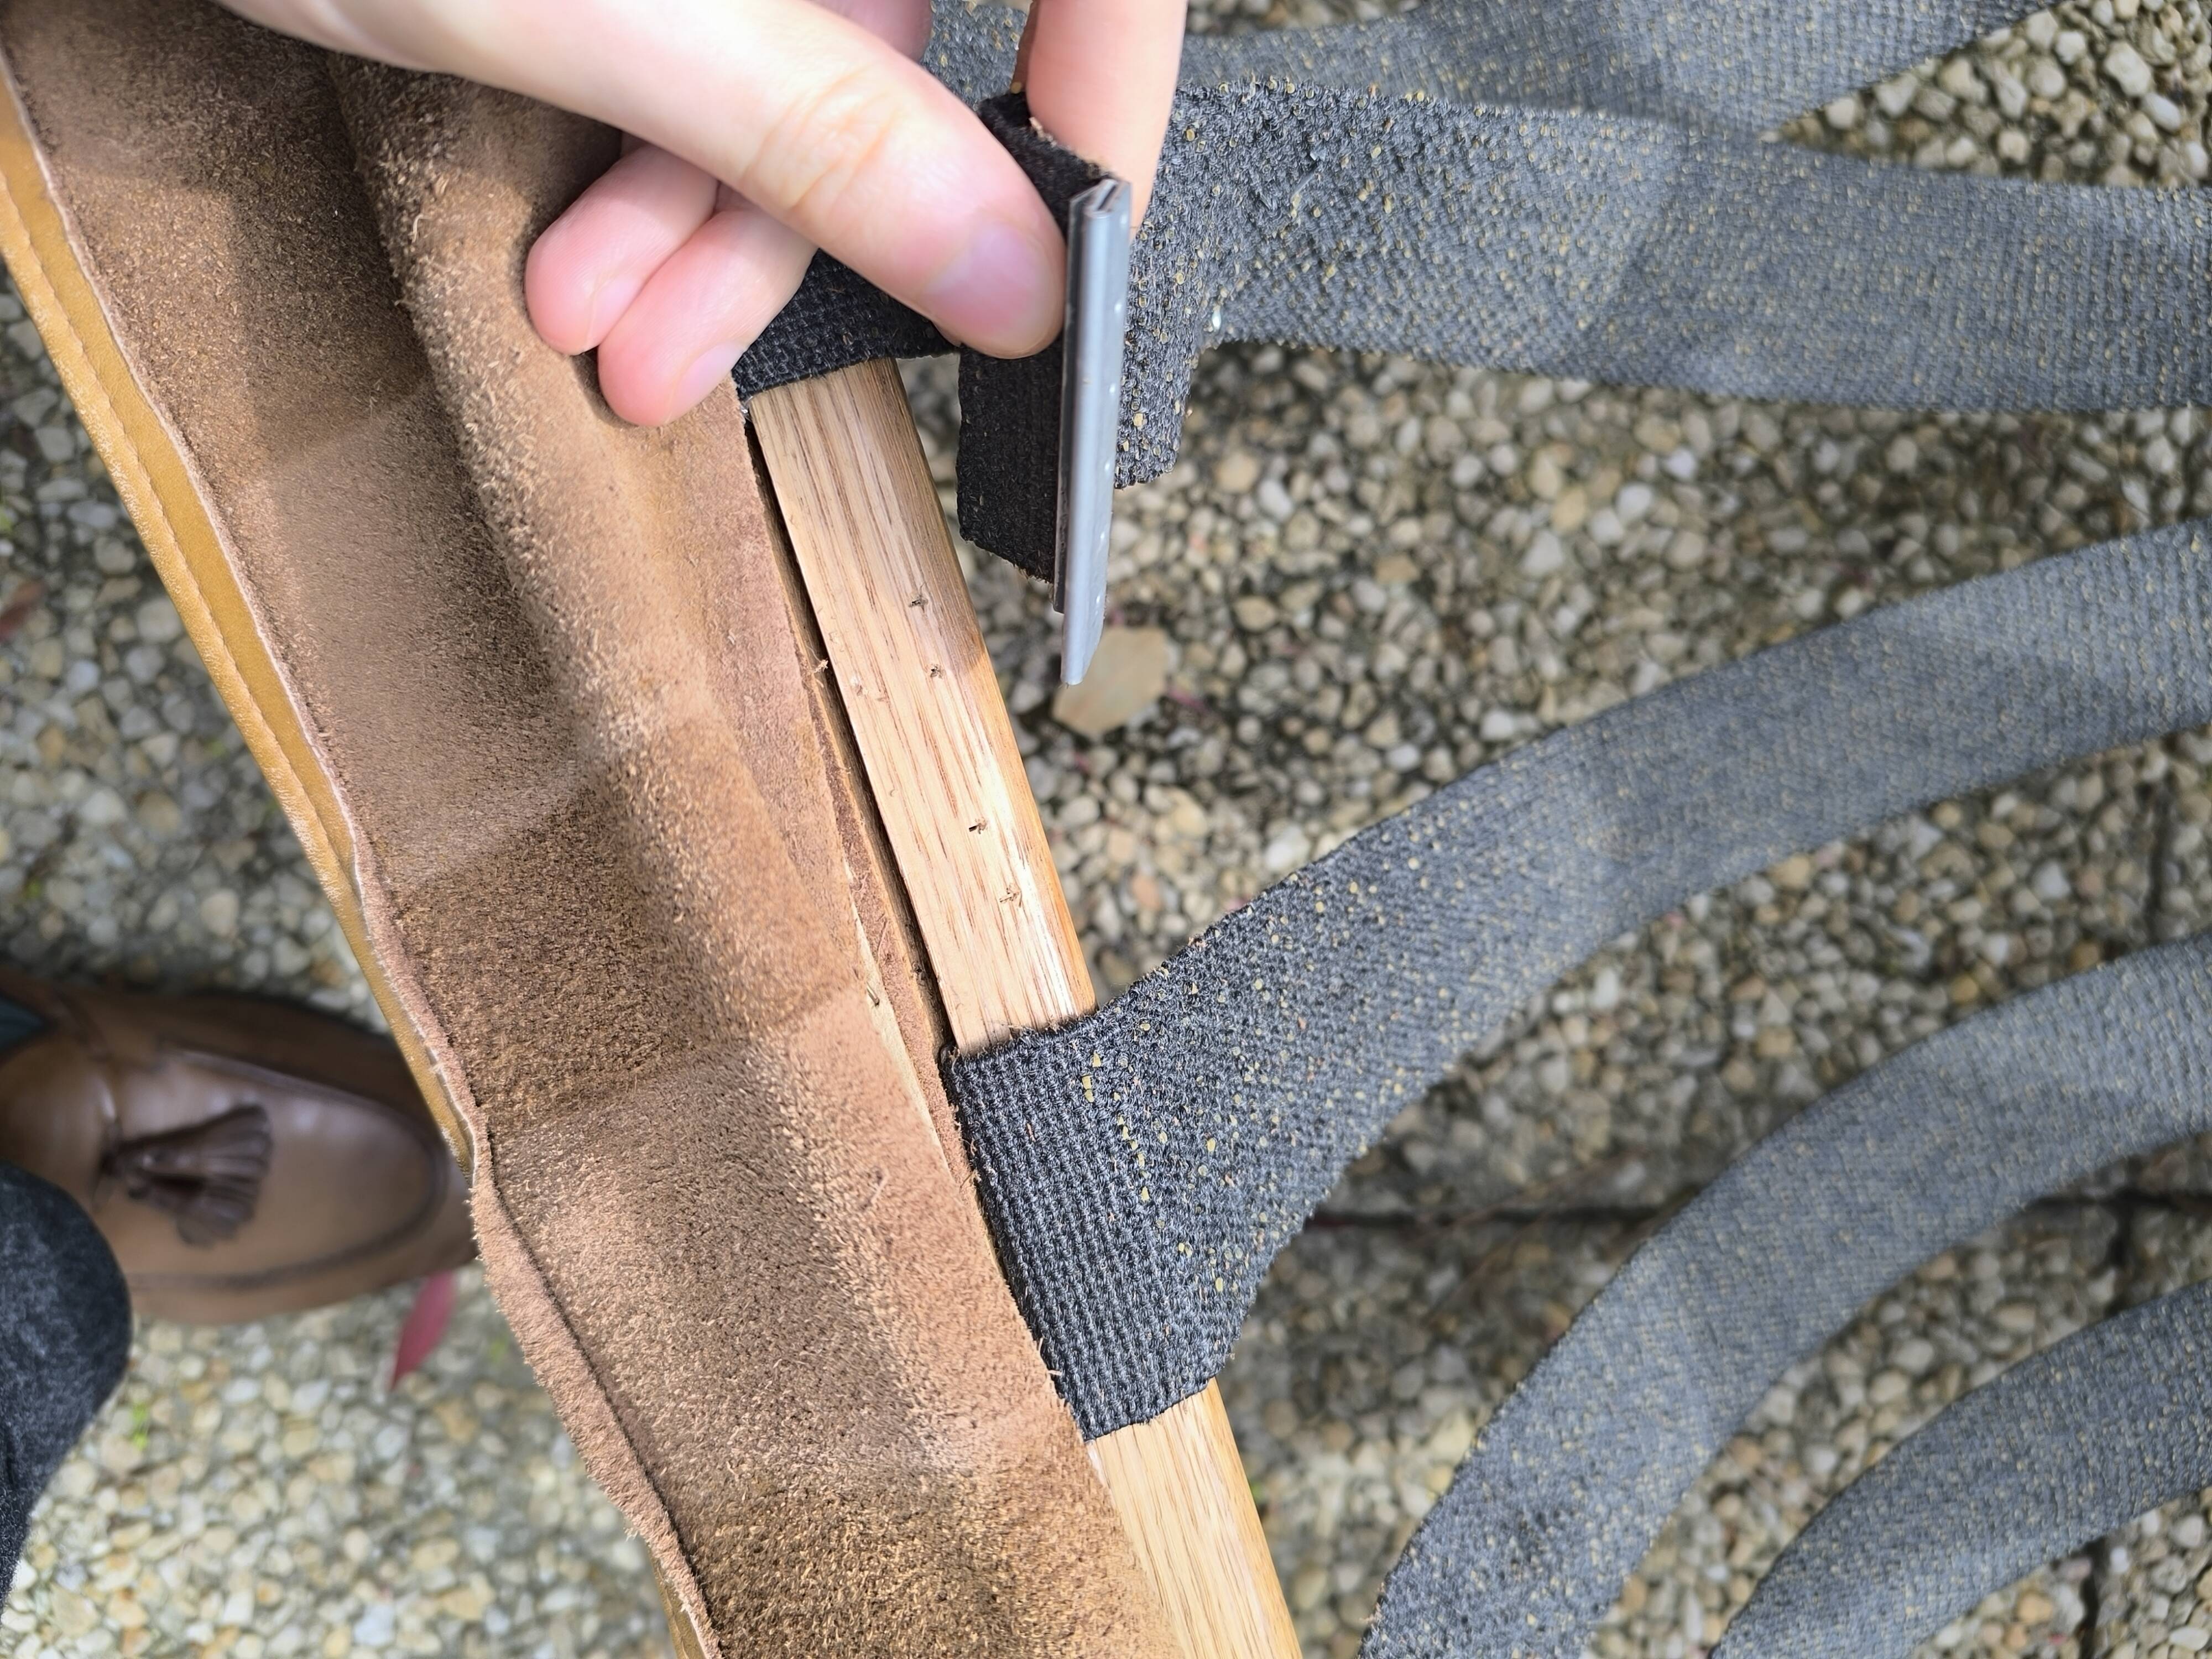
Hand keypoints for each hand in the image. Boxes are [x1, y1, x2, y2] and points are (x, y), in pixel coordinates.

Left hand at [220, 0, 1183, 424]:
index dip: (1106, 94)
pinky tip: (578, 271)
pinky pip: (710, 60)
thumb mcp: (584, 7)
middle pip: (911, 39)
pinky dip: (649, 176)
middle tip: (708, 350)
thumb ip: (817, 132)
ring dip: (704, 232)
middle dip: (804, 219)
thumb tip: (1017, 272)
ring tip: (601, 338)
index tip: (1067, 256)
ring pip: (799, 71)